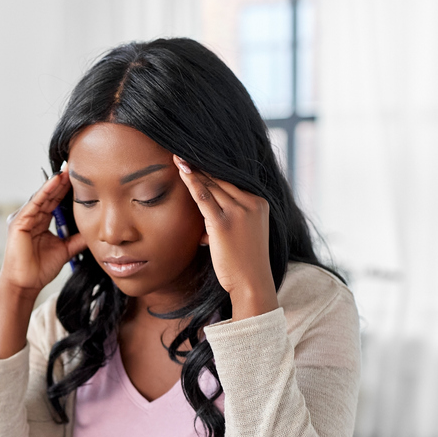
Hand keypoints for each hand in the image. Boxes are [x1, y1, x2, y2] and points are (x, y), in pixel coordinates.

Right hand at [0, 170, 87, 296]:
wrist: (25, 285)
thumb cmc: (39, 269)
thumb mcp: (65, 249)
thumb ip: (78, 239)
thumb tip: (94, 230)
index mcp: (41, 222)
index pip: (55, 201)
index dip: (67, 190)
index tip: (81, 178)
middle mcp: (30, 217)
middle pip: (49, 195)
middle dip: (62, 182)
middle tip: (75, 166)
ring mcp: (23, 218)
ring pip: (42, 196)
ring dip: (55, 183)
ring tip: (68, 170)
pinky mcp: (18, 222)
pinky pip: (34, 203)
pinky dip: (44, 192)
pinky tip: (55, 181)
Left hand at [173, 156, 278, 319]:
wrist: (252, 283)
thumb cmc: (245, 263)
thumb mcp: (244, 234)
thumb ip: (231, 219)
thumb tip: (207, 216)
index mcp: (259, 203)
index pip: (231, 182)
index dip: (211, 172)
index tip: (197, 160)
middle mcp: (252, 203)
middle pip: (221, 181)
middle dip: (201, 168)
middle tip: (183, 153)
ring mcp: (239, 212)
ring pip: (212, 186)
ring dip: (193, 172)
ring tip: (178, 158)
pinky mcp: (224, 223)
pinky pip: (204, 197)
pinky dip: (192, 183)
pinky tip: (182, 171)